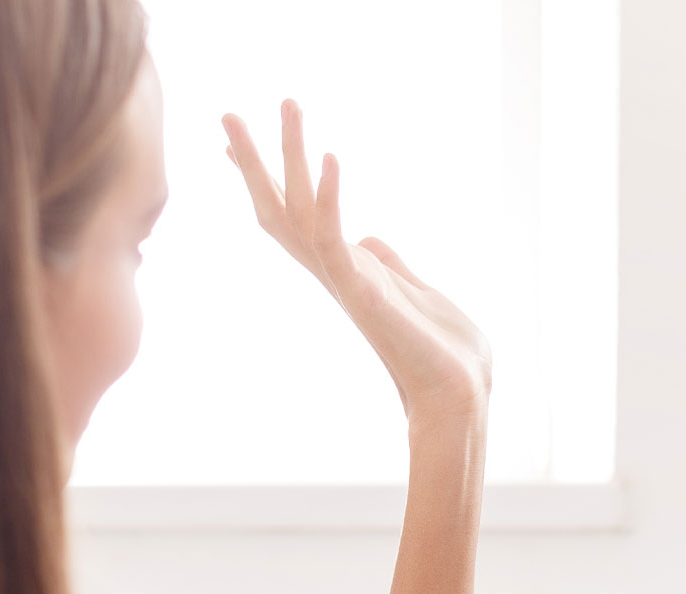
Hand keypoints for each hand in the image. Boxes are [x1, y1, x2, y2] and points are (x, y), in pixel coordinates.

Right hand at [221, 101, 492, 421]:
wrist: (458, 396)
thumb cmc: (443, 353)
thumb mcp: (415, 292)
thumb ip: (390, 264)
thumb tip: (372, 240)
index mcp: (346, 271)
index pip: (293, 217)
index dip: (266, 179)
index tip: (237, 144)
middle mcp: (336, 274)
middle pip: (279, 209)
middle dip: (255, 161)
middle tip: (228, 114)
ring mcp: (345, 282)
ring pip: (300, 211)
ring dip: (291, 155)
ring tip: (288, 104)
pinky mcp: (363, 292)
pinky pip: (334, 239)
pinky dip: (330, 198)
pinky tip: (329, 158)